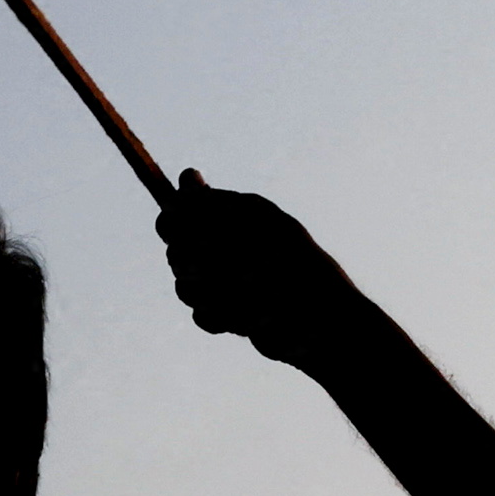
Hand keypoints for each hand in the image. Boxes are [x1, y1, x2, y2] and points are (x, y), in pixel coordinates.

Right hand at [155, 176, 364, 369]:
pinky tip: (245, 317)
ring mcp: (226, 282)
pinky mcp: (229, 313)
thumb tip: (186, 176)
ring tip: (244, 294)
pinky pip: (201, 314)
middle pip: (176, 252)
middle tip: (222, 267)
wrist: (321, 320)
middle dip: (193, 263)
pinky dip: (220, 316)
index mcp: (235, 216)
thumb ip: (214, 206)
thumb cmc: (292, 264)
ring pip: (185, 286)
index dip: (173, 224)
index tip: (179, 233)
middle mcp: (227, 246)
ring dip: (210, 292)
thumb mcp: (253, 224)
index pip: (180, 213)